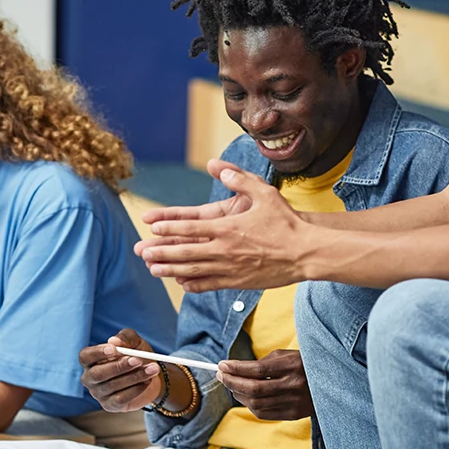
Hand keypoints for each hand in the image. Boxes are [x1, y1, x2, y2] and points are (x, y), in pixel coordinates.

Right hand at [79, 329, 163, 411]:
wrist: (150, 375)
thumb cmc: (136, 355)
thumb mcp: (134, 342)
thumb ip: (125, 338)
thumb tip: (113, 341)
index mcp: (90, 360)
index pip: (85, 356)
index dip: (97, 353)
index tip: (114, 349)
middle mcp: (90, 377)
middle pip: (98, 374)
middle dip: (119, 367)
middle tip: (138, 360)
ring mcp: (98, 393)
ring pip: (112, 386)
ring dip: (135, 376)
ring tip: (152, 368)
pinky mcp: (109, 405)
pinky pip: (120, 398)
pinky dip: (136, 389)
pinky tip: (147, 381)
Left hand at [134, 159, 312, 292]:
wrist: (307, 253)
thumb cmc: (287, 222)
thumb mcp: (264, 193)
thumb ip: (239, 178)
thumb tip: (216, 163)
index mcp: (228, 227)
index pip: (191, 227)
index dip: (169, 227)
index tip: (152, 226)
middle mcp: (225, 249)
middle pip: (185, 251)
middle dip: (161, 251)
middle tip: (141, 251)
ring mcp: (230, 268)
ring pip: (193, 270)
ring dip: (170, 269)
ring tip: (152, 268)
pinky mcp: (238, 282)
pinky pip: (209, 285)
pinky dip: (192, 284)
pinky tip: (181, 283)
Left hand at [217, 350, 311, 420]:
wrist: (332, 383)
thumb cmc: (304, 365)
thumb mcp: (287, 356)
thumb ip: (263, 363)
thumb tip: (236, 369)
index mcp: (292, 366)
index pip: (257, 369)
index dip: (236, 368)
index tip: (222, 365)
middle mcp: (293, 386)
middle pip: (254, 389)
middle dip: (232, 382)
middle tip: (221, 375)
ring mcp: (294, 403)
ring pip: (256, 404)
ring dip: (238, 395)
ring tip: (231, 385)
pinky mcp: (293, 414)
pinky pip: (264, 414)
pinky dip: (249, 406)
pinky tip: (244, 397)